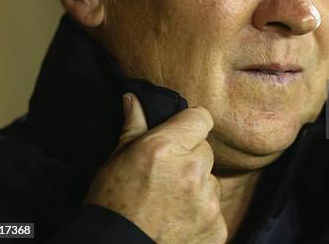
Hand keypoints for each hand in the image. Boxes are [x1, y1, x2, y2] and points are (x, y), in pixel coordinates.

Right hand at [85, 93, 226, 243]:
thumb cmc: (111, 206)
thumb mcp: (117, 161)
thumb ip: (134, 126)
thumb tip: (134, 99)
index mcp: (167, 148)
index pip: (201, 117)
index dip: (190, 124)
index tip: (181, 134)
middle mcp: (192, 172)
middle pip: (206, 151)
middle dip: (190, 159)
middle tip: (166, 177)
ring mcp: (207, 202)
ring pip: (211, 182)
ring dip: (197, 188)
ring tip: (169, 204)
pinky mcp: (217, 228)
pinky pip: (215, 210)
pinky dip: (201, 215)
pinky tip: (178, 223)